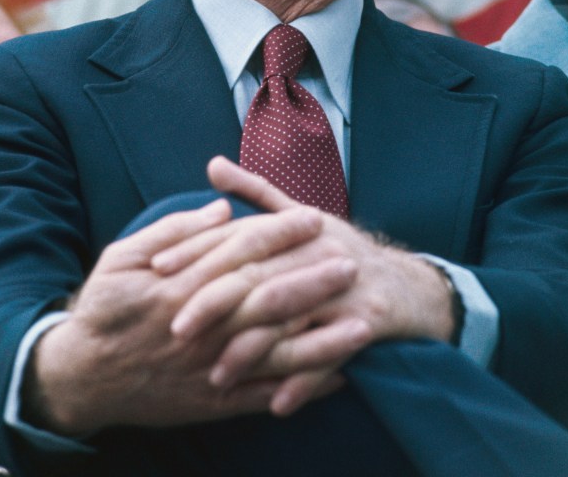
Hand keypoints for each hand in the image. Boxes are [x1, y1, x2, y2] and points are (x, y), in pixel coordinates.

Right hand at [26, 196, 357, 432]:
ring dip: (322, 340)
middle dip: (313, 281)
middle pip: (267, 300)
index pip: (242, 252)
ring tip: (362, 324)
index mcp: (179, 287)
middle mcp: (201, 328)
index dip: (281, 233)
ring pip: (275, 354)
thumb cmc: (102, 310)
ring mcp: (209, 369)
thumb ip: (174, 231)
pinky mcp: (212, 402)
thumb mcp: (122, 257)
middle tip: (352, 261)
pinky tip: (339, 377)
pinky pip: (265, 396)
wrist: (81, 379)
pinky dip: (303, 390)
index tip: (314, 216)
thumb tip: (222, 206)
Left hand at [182, 158, 455, 413]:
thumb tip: (212, 164)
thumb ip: (255, 191)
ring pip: (291, 318)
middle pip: (260, 276)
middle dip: (215, 303)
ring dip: (253, 351)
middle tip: (176, 329)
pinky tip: (276, 404)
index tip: (158, 269)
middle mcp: (319, 251)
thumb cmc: (342, 251)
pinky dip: (305, 380)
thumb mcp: (302, 215)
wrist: (410, 286)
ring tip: (217, 375)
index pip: (239, 235)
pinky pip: (333, 355)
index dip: (197, 250)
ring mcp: (346, 286)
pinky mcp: (371, 320)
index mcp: (299, 225)